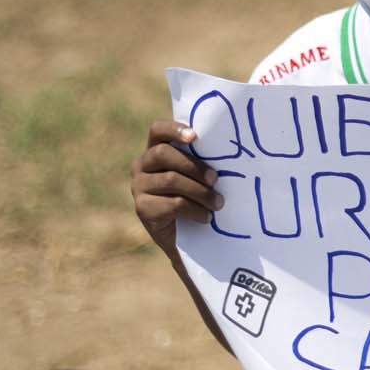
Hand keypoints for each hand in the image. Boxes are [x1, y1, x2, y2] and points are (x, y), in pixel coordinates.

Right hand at [130, 120, 221, 257]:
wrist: (190, 239)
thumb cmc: (201, 198)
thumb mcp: (201, 176)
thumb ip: (204, 159)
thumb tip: (231, 147)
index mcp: (156, 150)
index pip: (157, 130)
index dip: (174, 130)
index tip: (194, 137)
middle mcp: (141, 165)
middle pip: (163, 154)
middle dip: (194, 166)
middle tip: (215, 179)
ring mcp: (138, 187)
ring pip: (171, 180)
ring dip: (200, 192)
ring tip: (218, 203)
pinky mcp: (142, 208)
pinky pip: (172, 204)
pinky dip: (195, 210)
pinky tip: (206, 217)